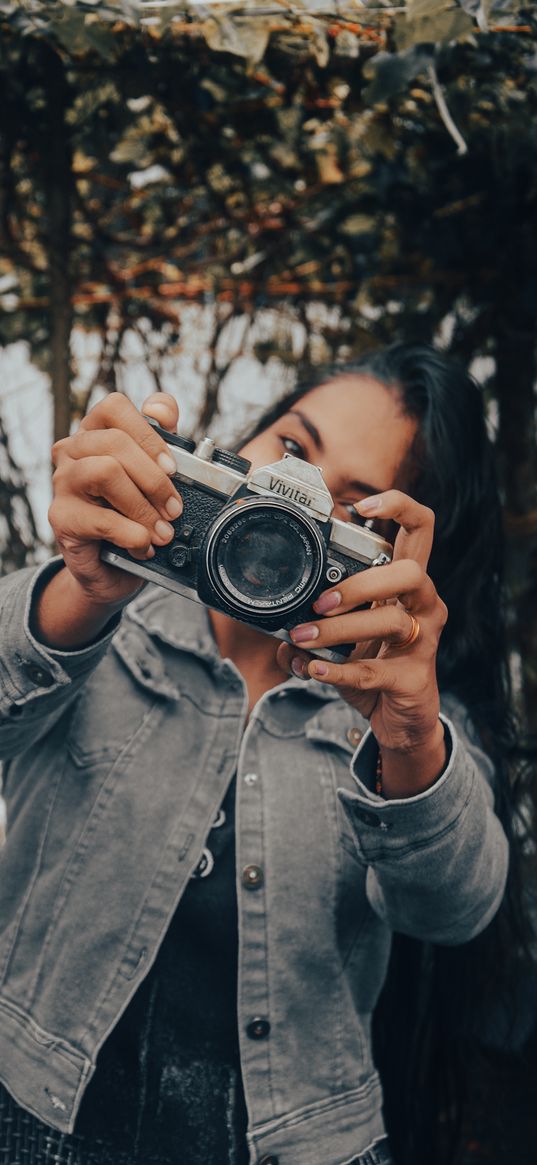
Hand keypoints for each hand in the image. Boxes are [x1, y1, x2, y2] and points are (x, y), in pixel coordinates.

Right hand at [48, 392, 182, 608]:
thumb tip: (161, 410)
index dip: (149, 434)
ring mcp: (63, 482)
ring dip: (143, 506)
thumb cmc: (133, 515)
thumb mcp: (154, 477)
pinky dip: (132, 535)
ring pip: (105, 471)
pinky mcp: (61, 517)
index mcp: (96, 433)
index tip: (173, 467)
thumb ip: (162, 439)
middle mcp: (73, 451)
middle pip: (114, 441)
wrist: (110, 568)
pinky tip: (143, 546)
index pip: (114, 407)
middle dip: (154, 479)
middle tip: (174, 509)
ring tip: (161, 531)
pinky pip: (102, 519)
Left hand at [276, 490, 447, 795]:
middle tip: (319, 602)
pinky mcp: (414, 678)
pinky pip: (375, 671)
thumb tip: (276, 629)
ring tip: (302, 638)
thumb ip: (313, 623)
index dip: (398, 507)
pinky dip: (338, 670)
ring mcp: (424, 641)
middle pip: (410, 572)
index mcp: (407, 583)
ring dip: (339, 629)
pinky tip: (313, 670)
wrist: (402, 720)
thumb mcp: (343, 636)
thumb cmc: (375, 665)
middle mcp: (424, 604)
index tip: (361, 505)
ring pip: (390, 621)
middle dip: (361, 583)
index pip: (420, 529)